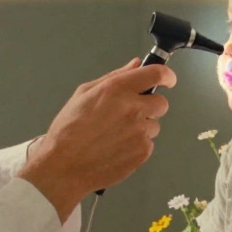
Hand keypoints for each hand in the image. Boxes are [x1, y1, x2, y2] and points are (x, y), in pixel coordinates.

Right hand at [20, 59, 175, 219]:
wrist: (64, 165)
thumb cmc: (68, 131)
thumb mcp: (84, 93)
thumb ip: (115, 76)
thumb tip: (135, 65)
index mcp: (117, 89)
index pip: (157, 74)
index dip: (166, 75)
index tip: (167, 79)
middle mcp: (132, 108)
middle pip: (161, 102)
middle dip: (149, 106)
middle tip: (130, 114)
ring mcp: (139, 131)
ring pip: (154, 125)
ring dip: (142, 128)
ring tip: (116, 134)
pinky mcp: (142, 151)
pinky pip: (148, 144)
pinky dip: (137, 145)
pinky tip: (117, 146)